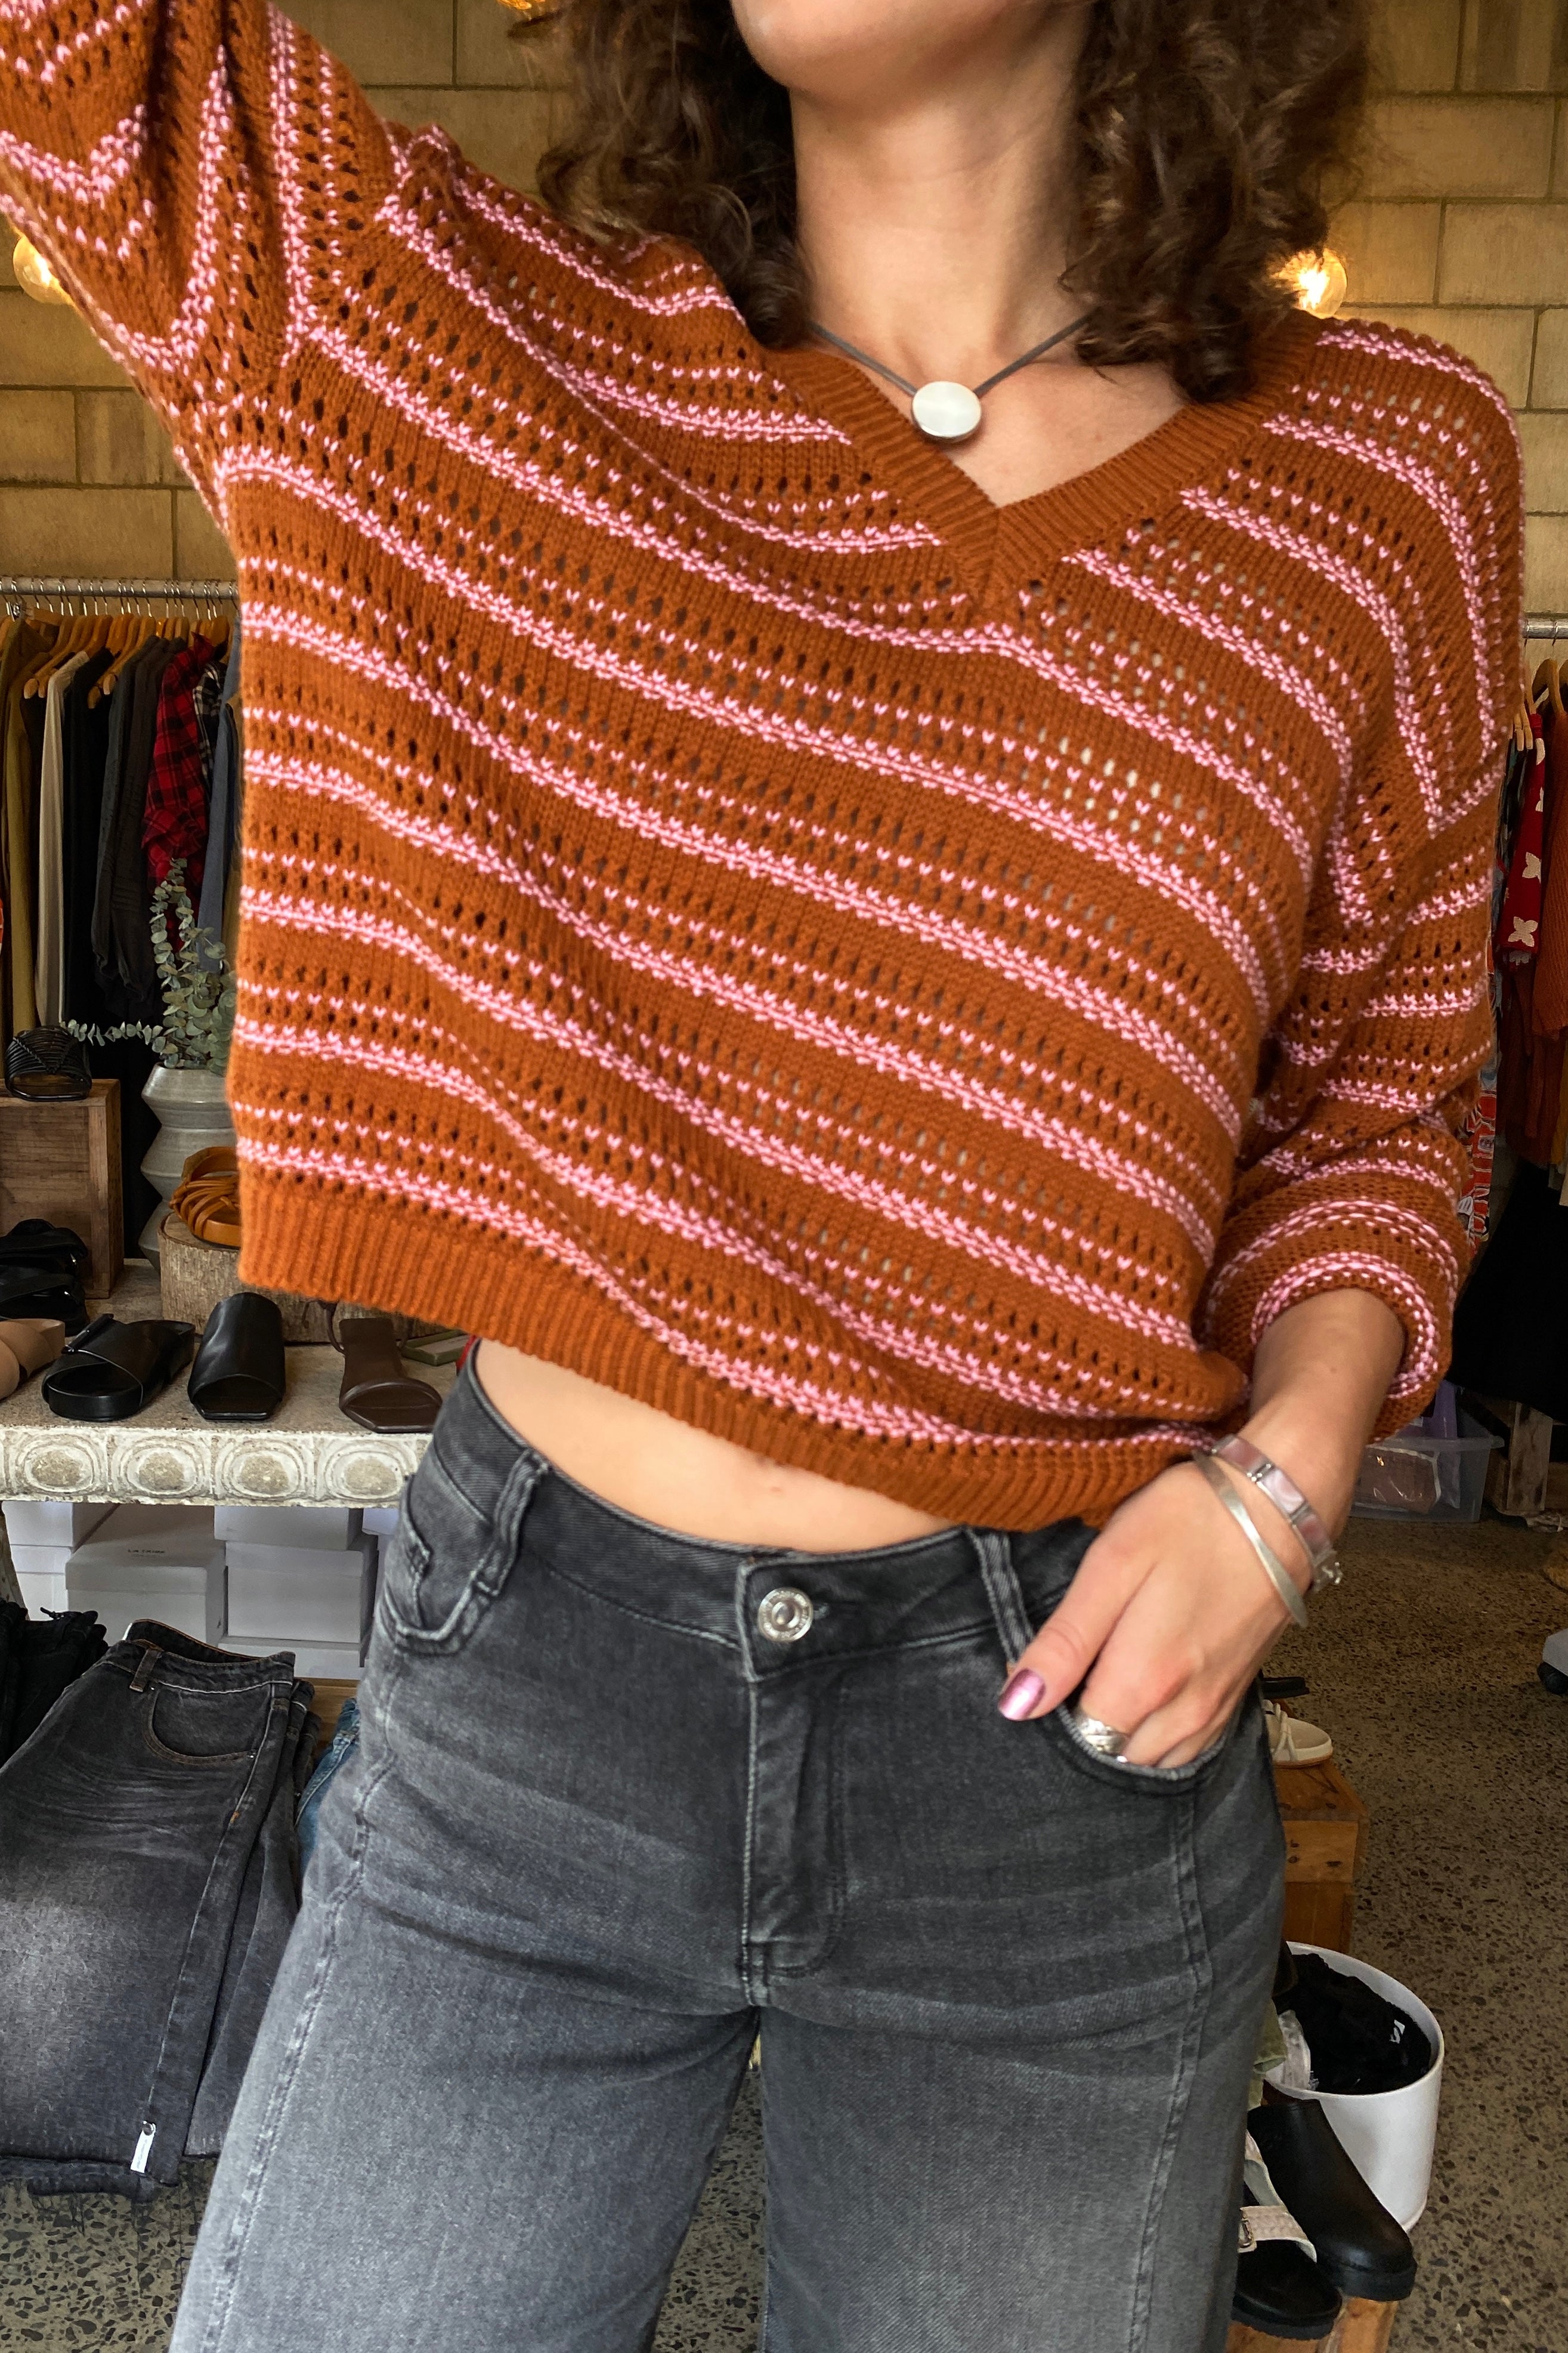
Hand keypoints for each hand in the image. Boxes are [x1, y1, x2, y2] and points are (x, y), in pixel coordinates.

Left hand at [995, 1288, 1405, 1764]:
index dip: (1047, 1711)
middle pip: (1114, 1757)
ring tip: (1103, 1681)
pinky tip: (1145, 1695)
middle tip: (1070, 1673)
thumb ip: (1065, 1641)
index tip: (1040, 1671)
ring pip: (1152, 1759)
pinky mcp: (1237, 1696)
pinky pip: (1188, 1746)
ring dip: (1121, 1737)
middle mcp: (1184, 1713)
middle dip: (1083, 1732)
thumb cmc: (1191, 1522)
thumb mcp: (1113, 1564)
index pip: (1076, 1739)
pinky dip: (1159, 1736)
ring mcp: (1217, 1710)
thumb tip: (1014, 1705)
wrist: (1283, 1507)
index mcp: (1144, 1682)